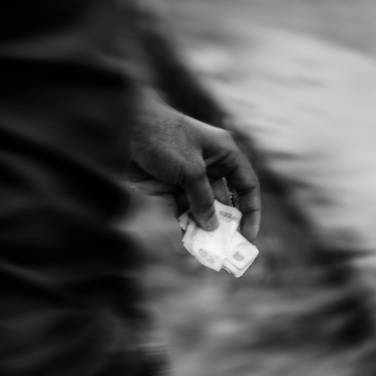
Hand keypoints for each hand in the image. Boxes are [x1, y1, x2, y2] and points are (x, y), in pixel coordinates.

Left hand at [128, 93, 261, 240]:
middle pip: (225, 199)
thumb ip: (202, 199)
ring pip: (203, 206)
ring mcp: (190, 175)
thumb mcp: (190, 170)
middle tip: (227, 248)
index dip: (251, 210)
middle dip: (226, 223)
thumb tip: (212, 226)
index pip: (247, 185)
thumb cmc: (163, 138)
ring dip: (204, 226)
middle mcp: (211, 165)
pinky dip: (186, 222)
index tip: (248, 235)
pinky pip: (183, 207)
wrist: (124, 126)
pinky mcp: (170, 184)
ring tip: (207, 249)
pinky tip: (188, 238)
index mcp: (224, 154)